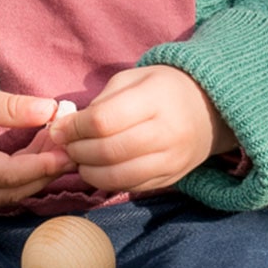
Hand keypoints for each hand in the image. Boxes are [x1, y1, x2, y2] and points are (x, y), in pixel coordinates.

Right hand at [0, 80, 73, 207]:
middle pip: (12, 190)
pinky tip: (38, 154)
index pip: (8, 175)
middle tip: (70, 146)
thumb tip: (53, 110)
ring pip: (9, 195)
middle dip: (45, 170)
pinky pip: (0, 193)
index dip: (42, 165)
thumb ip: (12, 108)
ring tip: (56, 144)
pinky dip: (22, 177)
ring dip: (36, 174)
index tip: (68, 151)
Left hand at [47, 65, 236, 191]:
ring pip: (117, 176)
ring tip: (79, 159)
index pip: (104, 121)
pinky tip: (98, 168)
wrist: (208, 111)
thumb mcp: (134, 80)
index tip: (59, 128)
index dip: (74, 128)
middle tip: (66, 146)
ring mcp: (170, 160)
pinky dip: (106, 182)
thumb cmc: (162, 90)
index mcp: (156, 99)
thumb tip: (65, 128)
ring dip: (88, 171)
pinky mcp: (169, 179)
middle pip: (108, 152)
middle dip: (78, 151)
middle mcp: (167, 133)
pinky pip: (130, 187)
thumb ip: (101, 102)